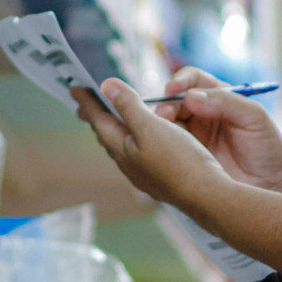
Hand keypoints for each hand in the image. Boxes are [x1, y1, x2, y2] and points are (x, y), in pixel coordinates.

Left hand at [74, 78, 233, 211]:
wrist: (206, 195)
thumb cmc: (180, 161)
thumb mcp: (151, 126)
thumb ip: (128, 106)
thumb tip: (106, 86)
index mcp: (122, 149)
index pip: (99, 120)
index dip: (88, 102)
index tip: (75, 87)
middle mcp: (128, 163)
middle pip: (107, 135)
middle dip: (97, 117)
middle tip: (86, 104)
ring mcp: (143, 173)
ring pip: (122, 146)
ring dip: (114, 129)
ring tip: (111, 119)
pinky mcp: (158, 177)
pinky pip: (137, 153)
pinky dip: (133, 139)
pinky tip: (141, 140)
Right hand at [152, 67, 281, 192]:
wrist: (271, 188)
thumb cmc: (268, 151)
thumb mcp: (254, 118)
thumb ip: (226, 102)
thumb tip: (190, 96)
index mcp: (221, 97)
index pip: (194, 80)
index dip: (181, 81)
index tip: (174, 89)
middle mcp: (204, 112)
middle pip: (175, 99)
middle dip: (167, 103)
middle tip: (164, 114)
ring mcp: (193, 134)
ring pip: (167, 121)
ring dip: (161, 122)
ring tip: (162, 130)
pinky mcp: (187, 155)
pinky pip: (168, 143)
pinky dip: (162, 141)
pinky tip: (163, 145)